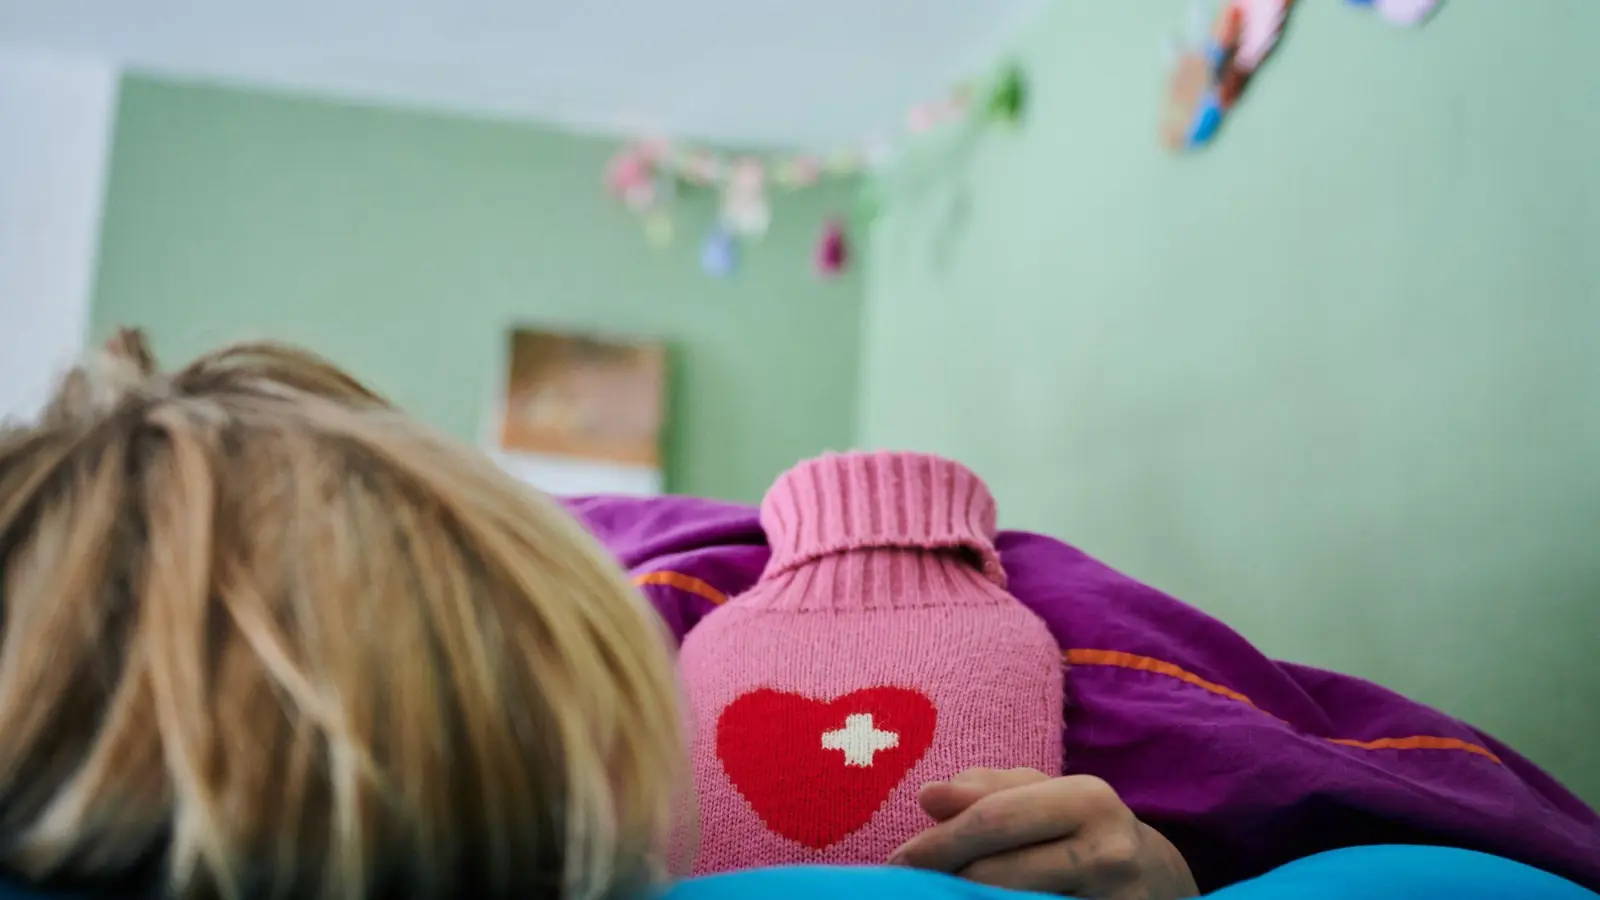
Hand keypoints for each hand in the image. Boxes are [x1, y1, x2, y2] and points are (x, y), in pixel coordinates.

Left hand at [889, 768, 1197, 899]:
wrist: (1161, 885)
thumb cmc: (1085, 832)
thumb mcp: (1046, 797)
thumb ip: (987, 791)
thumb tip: (929, 797)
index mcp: (1089, 800)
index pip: (994, 821)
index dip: (938, 842)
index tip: (897, 860)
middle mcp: (1108, 854)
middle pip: (995, 875)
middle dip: (943, 879)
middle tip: (907, 885)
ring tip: (943, 894)